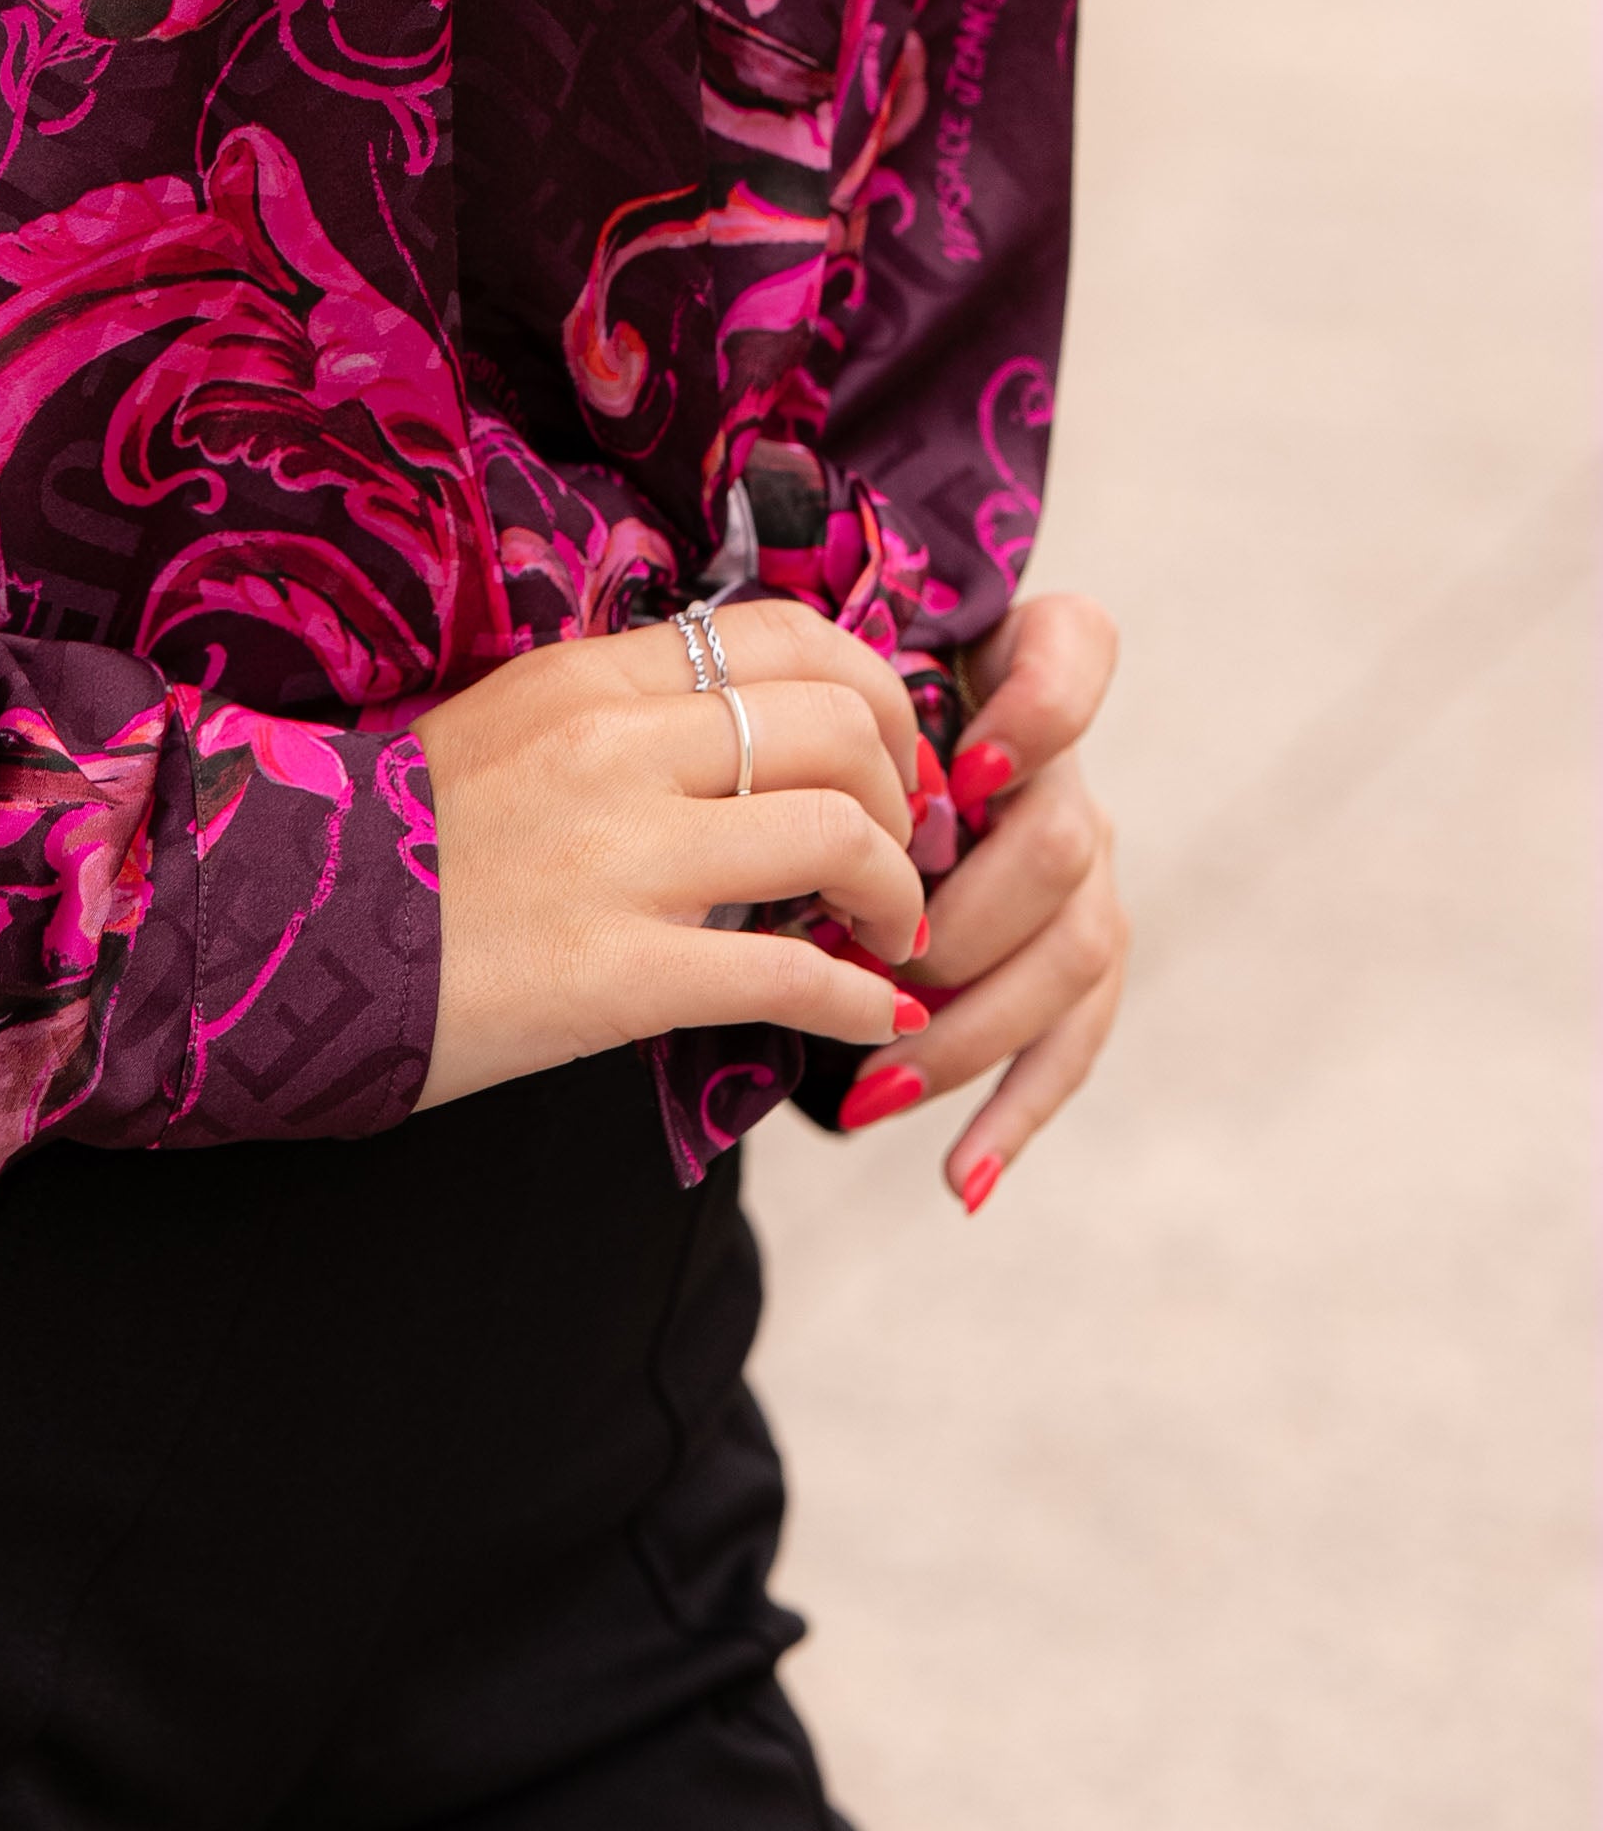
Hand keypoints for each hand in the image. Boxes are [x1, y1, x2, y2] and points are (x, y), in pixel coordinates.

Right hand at [414, 602, 935, 1111]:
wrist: (286, 940)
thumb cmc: (397, 843)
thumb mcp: (506, 726)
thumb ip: (621, 715)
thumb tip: (749, 727)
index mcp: (588, 677)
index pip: (789, 634)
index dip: (877, 692)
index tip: (887, 757)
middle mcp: (614, 747)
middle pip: (836, 728)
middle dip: (900, 795)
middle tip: (904, 851)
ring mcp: (620, 858)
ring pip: (833, 837)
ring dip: (892, 893)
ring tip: (889, 934)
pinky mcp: (619, 972)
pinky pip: (788, 975)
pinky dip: (859, 1001)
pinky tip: (871, 1020)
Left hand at [832, 590, 1127, 1206]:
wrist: (820, 805)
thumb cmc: (795, 741)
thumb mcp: (795, 699)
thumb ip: (806, 694)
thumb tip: (750, 730)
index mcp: (999, 690)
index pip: (1076, 652)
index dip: (1043, 710)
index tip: (970, 768)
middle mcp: (1059, 781)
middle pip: (1061, 845)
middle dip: (965, 919)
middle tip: (869, 966)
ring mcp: (1080, 878)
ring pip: (1074, 955)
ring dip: (971, 1028)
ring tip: (869, 1086)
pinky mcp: (1073, 966)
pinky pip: (1068, 1044)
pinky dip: (1013, 1114)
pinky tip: (959, 1177)